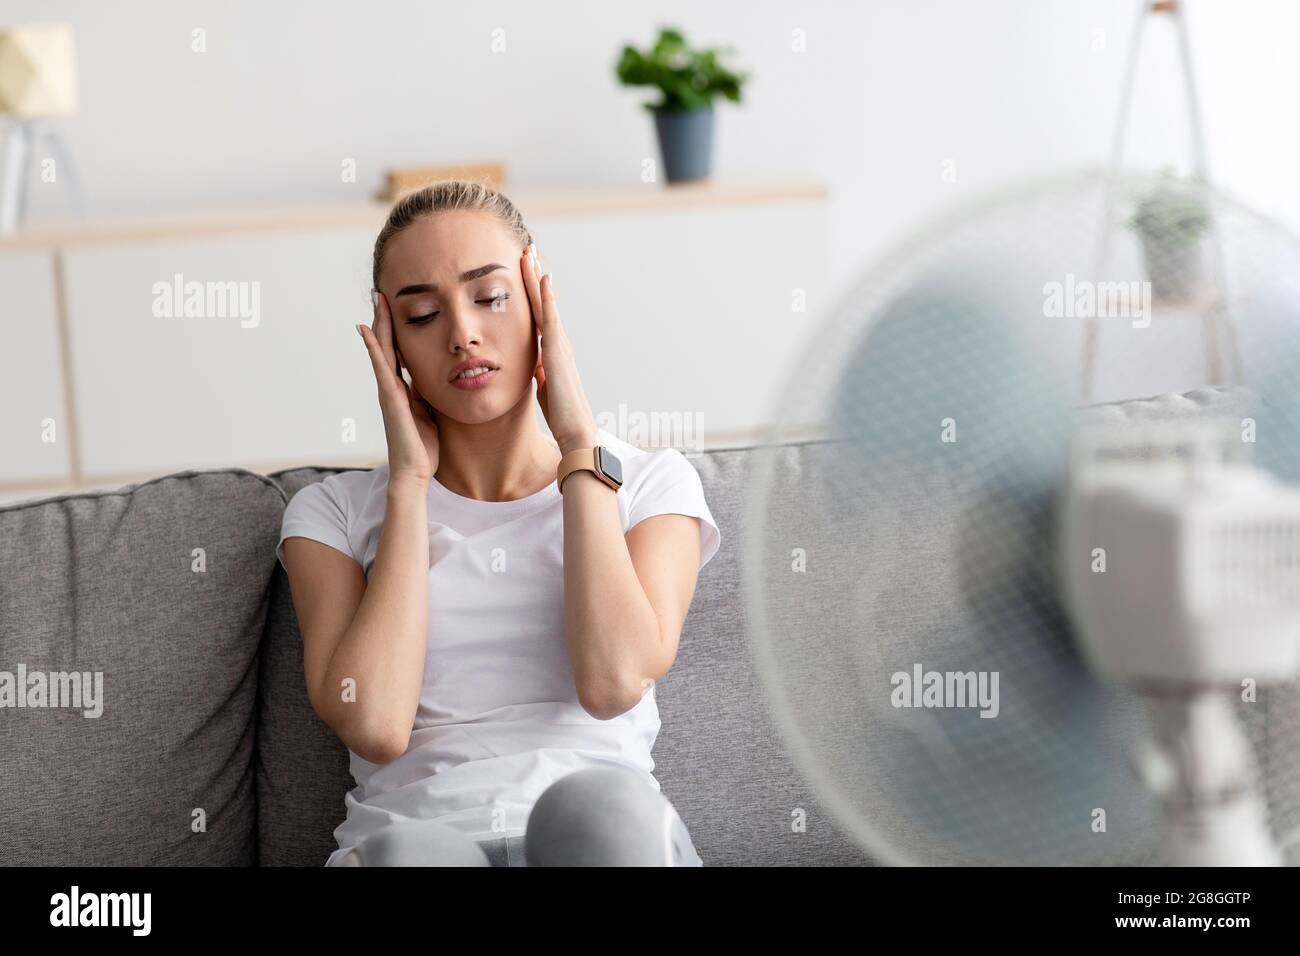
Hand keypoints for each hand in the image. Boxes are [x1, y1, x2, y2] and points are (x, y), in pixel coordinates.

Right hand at [358, 291, 440, 484]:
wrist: (416, 472)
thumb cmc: (424, 446)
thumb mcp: (430, 412)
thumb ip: (428, 394)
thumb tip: (437, 378)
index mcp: (403, 389)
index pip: (398, 352)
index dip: (396, 329)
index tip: (396, 304)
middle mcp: (391, 386)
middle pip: (387, 345)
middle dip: (384, 318)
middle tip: (380, 291)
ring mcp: (388, 391)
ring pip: (381, 350)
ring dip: (378, 324)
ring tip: (375, 299)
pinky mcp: (390, 399)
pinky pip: (381, 368)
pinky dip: (373, 347)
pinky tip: (366, 329)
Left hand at [522, 245, 597, 453]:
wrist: (576, 429)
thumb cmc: (561, 413)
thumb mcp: (544, 386)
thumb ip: (540, 371)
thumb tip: (532, 364)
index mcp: (552, 350)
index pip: (537, 315)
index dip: (531, 292)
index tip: (523, 271)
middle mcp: (558, 342)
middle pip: (542, 302)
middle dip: (533, 276)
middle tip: (526, 250)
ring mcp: (559, 343)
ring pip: (545, 303)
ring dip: (537, 277)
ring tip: (529, 253)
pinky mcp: (557, 350)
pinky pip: (550, 318)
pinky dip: (546, 297)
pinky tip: (543, 277)